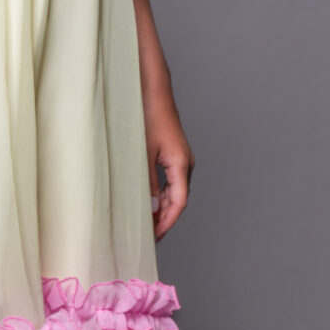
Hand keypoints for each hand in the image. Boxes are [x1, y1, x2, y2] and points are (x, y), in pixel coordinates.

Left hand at [144, 88, 193, 241]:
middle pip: (179, 199)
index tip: (155, 237)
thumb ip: (148, 183)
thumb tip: (153, 209)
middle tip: (148, 236)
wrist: (153, 92)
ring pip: (176, 191)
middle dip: (165, 219)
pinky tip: (150, 201)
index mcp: (180, 164)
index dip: (167, 222)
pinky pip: (173, 181)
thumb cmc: (147, 118)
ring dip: (164, 208)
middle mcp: (186, 163)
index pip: (179, 203)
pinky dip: (163, 195)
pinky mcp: (175, 154)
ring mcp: (182, 158)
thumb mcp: (142, 155)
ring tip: (147, 223)